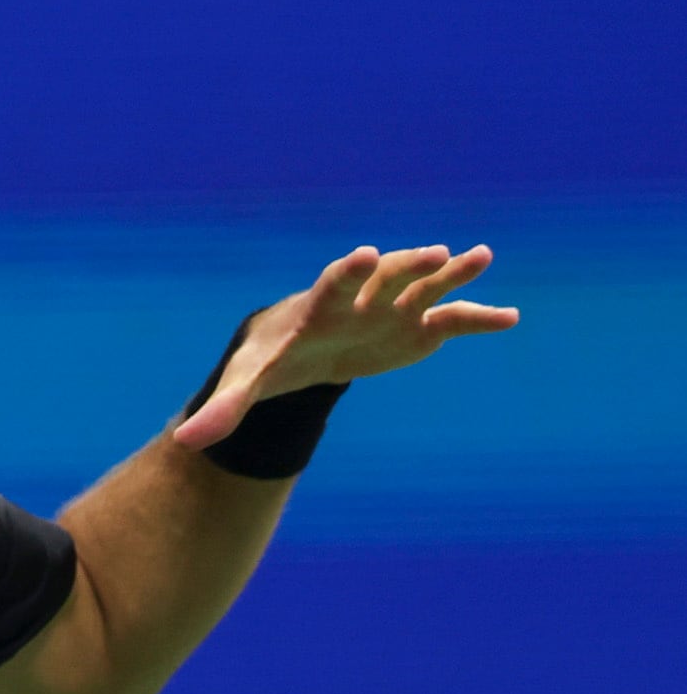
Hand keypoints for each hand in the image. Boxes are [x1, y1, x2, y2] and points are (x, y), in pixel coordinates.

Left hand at [173, 244, 519, 450]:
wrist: (298, 350)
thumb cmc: (269, 359)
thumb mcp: (246, 383)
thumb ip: (223, 408)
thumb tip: (184, 440)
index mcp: (318, 307)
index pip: (333, 284)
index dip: (348, 271)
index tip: (364, 254)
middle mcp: (360, 299)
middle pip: (386, 277)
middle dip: (408, 266)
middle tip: (438, 253)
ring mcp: (391, 310)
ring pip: (424, 287)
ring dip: (452, 275)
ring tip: (481, 256)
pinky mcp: (415, 328)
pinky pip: (451, 321)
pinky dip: (477, 319)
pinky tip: (509, 318)